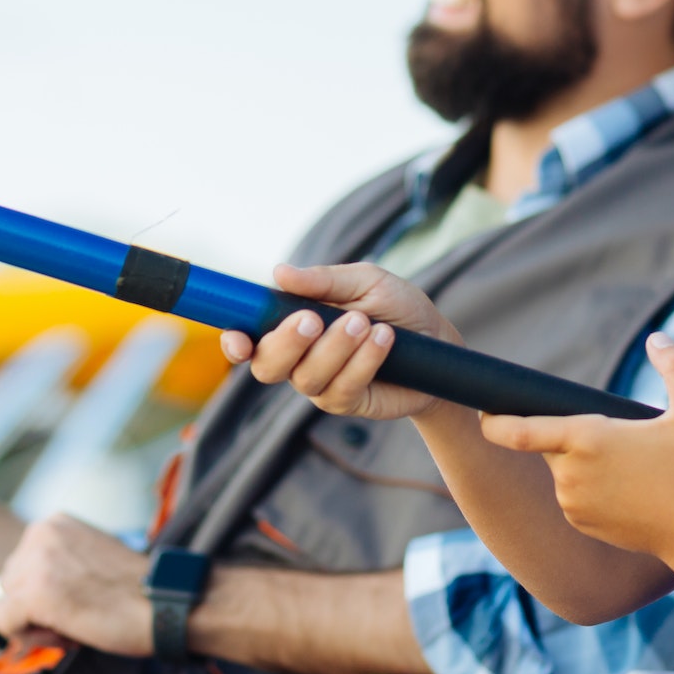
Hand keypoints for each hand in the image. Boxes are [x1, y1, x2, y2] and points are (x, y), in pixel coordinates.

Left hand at [0, 512, 153, 653]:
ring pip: (2, 606)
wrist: (168, 602)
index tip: (78, 601)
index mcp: (53, 523)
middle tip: (78, 616)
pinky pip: (4, 623)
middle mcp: (38, 534)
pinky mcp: (34, 593)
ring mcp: (35, 562)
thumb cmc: (136, 590)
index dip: (42, 595)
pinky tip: (67, 633)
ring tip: (75, 624)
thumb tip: (17, 596)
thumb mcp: (88, 558)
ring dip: (33, 625)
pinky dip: (29, 638)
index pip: (17, 567)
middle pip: (6, 586)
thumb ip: (55, 565)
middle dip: (34, 610)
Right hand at [223, 263, 460, 420]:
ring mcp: (321, 383)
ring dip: (335, 347)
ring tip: (366, 322)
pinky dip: (363, 360)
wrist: (440, 342)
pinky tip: (384, 340)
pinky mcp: (347, 401)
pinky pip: (342, 387)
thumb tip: (280, 273)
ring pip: (306, 377)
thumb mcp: (366, 281)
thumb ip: (323, 281)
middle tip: (313, 320)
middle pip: (266, 365)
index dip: (234, 341)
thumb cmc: (396, 308)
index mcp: (291, 325)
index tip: (238, 335)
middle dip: (285, 343)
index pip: (248, 339)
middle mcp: (298, 358)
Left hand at [480, 333, 673, 573]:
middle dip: (570, 435)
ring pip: (562, 469)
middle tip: (620, 438)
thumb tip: (657, 339)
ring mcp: (573, 503)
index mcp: (588, 440)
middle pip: (549, 444)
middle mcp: (571, 475)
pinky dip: (587, 487)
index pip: (519, 431)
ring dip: (580, 461)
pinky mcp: (581, 523)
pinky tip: (626, 489)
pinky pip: (572, 495)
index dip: (494, 421)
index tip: (482, 411)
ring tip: (631, 466)